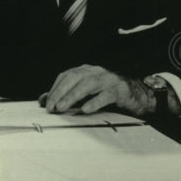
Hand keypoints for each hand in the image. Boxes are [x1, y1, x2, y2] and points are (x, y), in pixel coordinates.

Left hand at [39, 64, 153, 116]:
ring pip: (87, 84)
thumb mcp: (85, 94)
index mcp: (85, 71)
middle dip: (60, 92)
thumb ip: (65, 95)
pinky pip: (105, 95)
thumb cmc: (107, 94)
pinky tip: (85, 109)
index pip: (65, 76)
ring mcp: (107, 79)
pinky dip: (94, 102)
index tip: (46, 103)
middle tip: (51, 106)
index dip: (55, 89)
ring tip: (62, 107)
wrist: (136, 95)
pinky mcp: (119, 90)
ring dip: (72, 96)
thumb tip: (43, 101)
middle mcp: (95, 71)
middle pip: (74, 78)